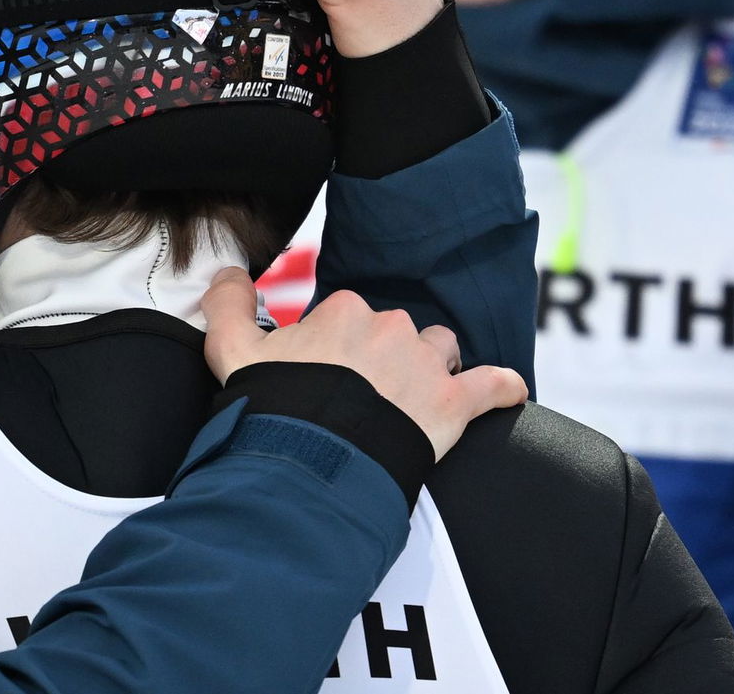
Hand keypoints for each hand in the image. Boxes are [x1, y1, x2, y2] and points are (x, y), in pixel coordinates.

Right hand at [200, 268, 526, 460]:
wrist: (312, 460)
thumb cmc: (272, 404)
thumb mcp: (232, 349)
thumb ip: (227, 303)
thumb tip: (227, 273)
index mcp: (345, 310)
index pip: (349, 317)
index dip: (336, 347)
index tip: (323, 376)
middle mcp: (391, 326)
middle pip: (395, 333)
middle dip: (382, 358)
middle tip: (358, 398)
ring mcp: (427, 364)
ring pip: (442, 351)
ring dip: (433, 369)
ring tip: (411, 401)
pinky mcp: (455, 402)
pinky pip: (494, 385)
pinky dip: (502, 389)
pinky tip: (506, 394)